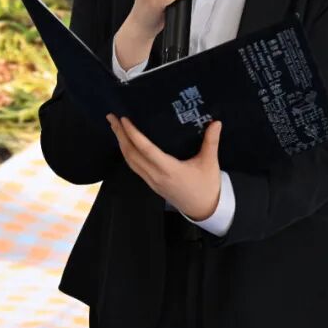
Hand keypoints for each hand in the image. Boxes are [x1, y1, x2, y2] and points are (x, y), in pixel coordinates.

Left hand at [106, 112, 221, 221]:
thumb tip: (216, 122)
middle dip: (120, 135)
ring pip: (130, 161)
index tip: (124, 120)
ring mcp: (152, 181)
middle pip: (131, 154)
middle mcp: (156, 176)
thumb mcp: (210, 163)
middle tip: (112, 118)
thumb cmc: (207, 186)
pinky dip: (127, 154)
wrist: (204, 209)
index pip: (146, 149)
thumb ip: (211, 141)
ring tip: (115, 127)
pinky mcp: (152, 184)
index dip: (133, 134)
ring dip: (121, 143)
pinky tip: (126, 144)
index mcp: (169, 169)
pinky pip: (134, 167)